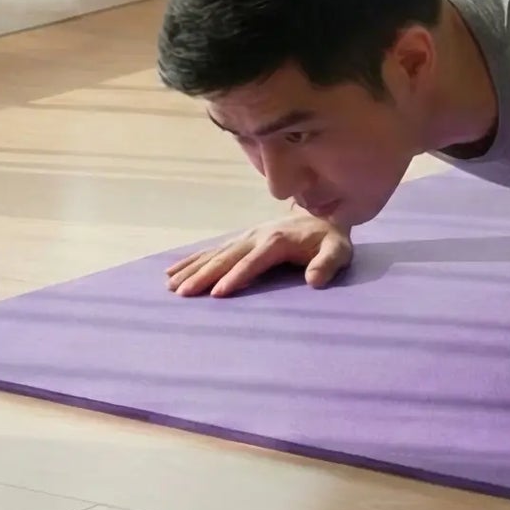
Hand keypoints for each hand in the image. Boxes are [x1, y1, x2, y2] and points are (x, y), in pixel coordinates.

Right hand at [166, 213, 351, 297]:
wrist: (323, 216)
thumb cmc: (330, 240)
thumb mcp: (338, 250)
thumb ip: (327, 264)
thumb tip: (315, 280)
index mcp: (278, 240)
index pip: (254, 261)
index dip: (237, 276)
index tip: (217, 293)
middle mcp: (257, 235)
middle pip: (227, 257)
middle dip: (204, 275)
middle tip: (183, 293)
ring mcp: (246, 236)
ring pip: (214, 253)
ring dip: (192, 269)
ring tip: (171, 286)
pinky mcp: (240, 239)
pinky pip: (212, 250)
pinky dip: (191, 260)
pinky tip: (172, 271)